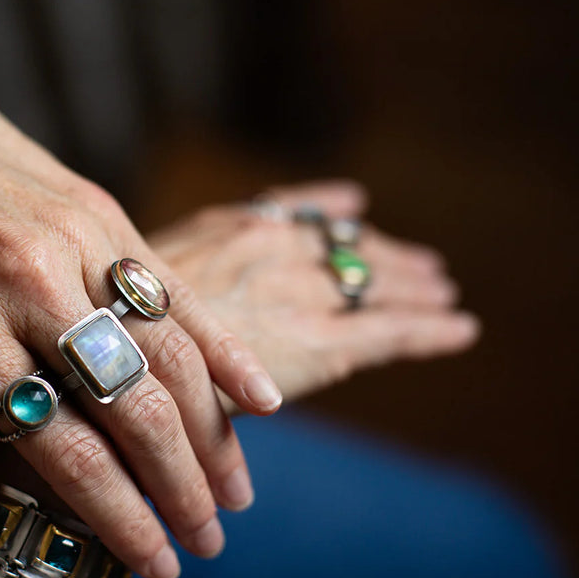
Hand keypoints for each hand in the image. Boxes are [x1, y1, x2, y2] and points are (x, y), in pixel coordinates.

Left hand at [0, 45, 280, 577]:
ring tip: (236, 491)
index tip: (156, 563)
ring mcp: (74, 244)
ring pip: (167, 353)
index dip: (116, 517)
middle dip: (179, 487)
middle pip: (130, 408)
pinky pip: (177, 288)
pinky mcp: (103, 212)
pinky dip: (224, 347)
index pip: (62, 448)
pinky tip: (261, 395)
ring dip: (211, 431)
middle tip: (210, 541)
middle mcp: (28, 291)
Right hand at [148, 181, 479, 406]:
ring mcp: (298, 294)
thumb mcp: (143, 275)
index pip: (298, 215)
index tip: (357, 212)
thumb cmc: (117, 325)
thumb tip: (191, 273)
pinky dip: (431, 330)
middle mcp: (273, 250)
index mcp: (232, 229)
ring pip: (374, 283)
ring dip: (415, 287)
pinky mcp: (320, 346)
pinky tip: (460, 329)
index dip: (332, 218)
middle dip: (384, 255)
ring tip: (444, 295)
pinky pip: (390, 332)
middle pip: (344, 246)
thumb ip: (180, 265)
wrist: (117, 365)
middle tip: (422, 267)